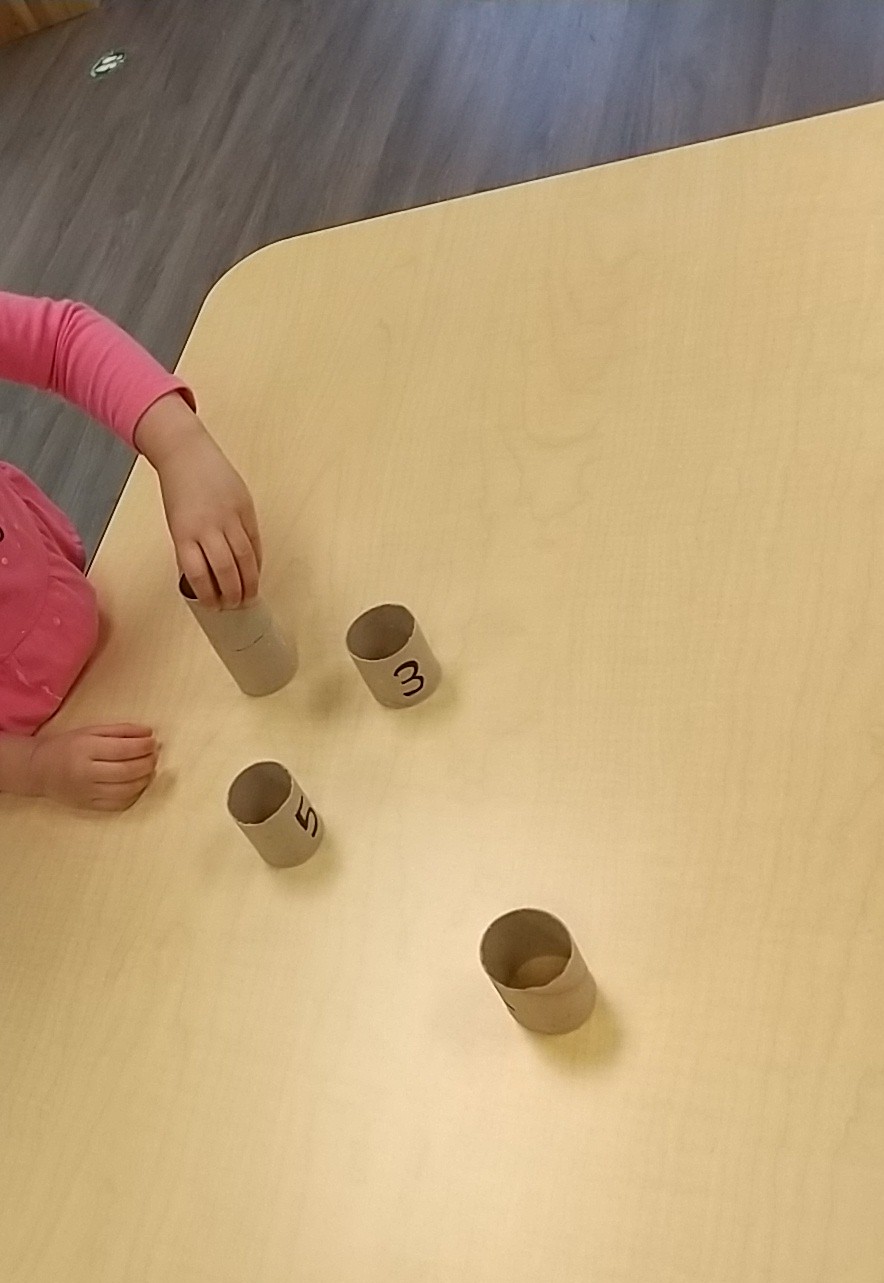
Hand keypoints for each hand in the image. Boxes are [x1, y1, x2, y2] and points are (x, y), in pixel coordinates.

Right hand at [30, 724, 158, 810]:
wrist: (39, 770)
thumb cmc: (68, 746)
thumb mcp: (91, 730)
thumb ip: (120, 730)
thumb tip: (148, 733)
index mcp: (85, 750)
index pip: (123, 749)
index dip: (144, 746)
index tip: (153, 741)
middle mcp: (86, 773)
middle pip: (127, 771)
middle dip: (147, 763)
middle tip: (154, 756)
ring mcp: (87, 793)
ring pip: (126, 791)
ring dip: (144, 780)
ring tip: (149, 769)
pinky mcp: (89, 807)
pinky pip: (118, 804)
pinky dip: (134, 795)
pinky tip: (137, 784)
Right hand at [134, 394, 261, 607]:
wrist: (182, 454)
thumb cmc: (210, 473)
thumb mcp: (238, 496)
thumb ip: (243, 525)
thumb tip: (246, 558)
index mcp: (244, 512)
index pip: (254, 550)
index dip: (256, 574)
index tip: (255, 588)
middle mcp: (226, 522)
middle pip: (241, 563)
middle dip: (244, 589)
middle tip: (244, 603)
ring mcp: (203, 528)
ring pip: (220, 570)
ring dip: (225, 592)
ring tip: (226, 605)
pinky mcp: (180, 534)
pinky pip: (194, 567)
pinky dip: (202, 586)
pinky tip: (205, 596)